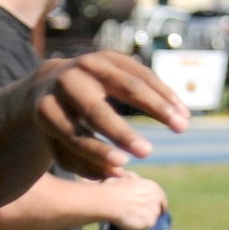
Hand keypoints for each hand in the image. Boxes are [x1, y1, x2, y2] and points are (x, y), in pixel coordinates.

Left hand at [31, 53, 189, 179]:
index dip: (97, 151)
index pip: (72, 134)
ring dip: (157, 107)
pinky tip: (181, 110)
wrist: (50, 83)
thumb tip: (118, 173)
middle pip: (95, 110)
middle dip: (121, 133)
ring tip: (182, 127)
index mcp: (46, 109)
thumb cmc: (60, 126)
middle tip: (147, 154)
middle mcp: (64, 83)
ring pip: (128, 86)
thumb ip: (86, 165)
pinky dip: (163, 91)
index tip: (124, 166)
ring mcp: (87, 64)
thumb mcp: (61, 149)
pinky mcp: (109, 56)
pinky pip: (141, 73)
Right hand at [92, 173, 167, 229]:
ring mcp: (154, 210)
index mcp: (152, 186)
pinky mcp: (150, 221)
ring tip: (132, 218)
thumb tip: (134, 180)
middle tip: (139, 216)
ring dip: (144, 219)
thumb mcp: (126, 178)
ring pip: (153, 218)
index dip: (157, 205)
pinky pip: (147, 226)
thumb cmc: (113, 189)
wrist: (109, 201)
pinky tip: (131, 222)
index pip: (161, 199)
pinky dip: (140, 226)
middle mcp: (157, 197)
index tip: (150, 209)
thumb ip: (135, 180)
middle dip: (151, 212)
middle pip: (158, 209)